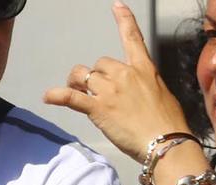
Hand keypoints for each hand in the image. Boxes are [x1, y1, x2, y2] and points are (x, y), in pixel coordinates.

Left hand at [44, 4, 191, 162]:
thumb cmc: (167, 122)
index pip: (132, 39)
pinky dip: (57, 95)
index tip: (116, 6)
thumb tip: (136, 92)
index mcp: (144, 69)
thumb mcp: (161, 95)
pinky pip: (71, 98)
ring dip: (77, 83)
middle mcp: (126, 74)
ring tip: (77, 93)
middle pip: (100, 63)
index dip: (123, 20)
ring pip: (83, 76)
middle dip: (94, 76)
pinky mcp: (98, 107)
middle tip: (91, 91)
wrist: (165, 140)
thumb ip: (145, 87)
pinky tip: (48, 96)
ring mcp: (110, 90)